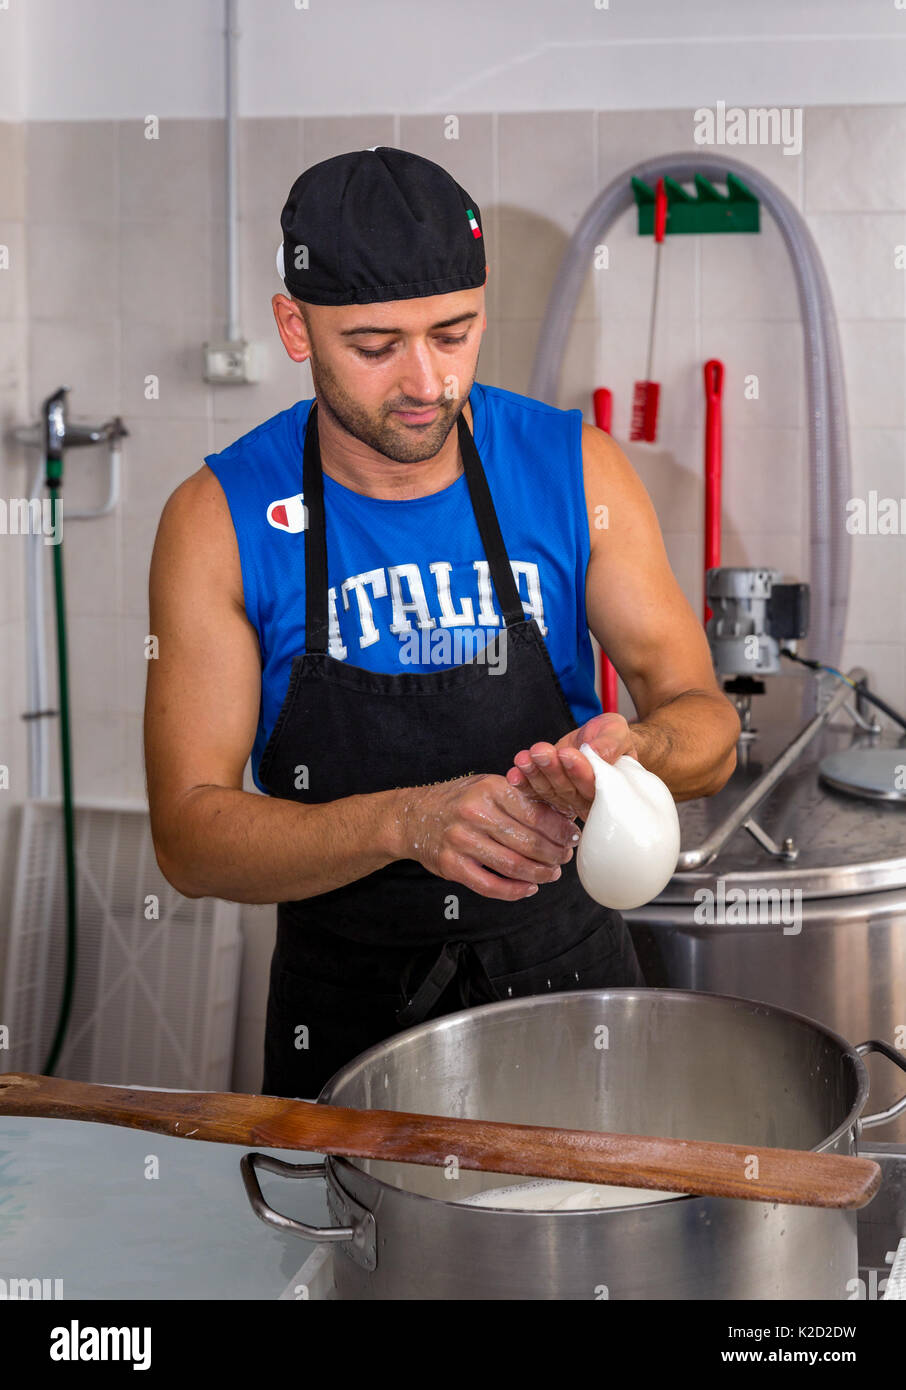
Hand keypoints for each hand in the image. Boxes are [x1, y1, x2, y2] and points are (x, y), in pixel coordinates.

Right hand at [393, 774, 580, 901]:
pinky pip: (490, 885)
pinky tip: (528, 887)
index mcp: (490, 790)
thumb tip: (562, 815)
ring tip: (551, 874)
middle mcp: (475, 814)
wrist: (413, 816)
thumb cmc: (458, 800)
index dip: (560, 830)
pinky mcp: (451, 865)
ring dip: (539, 874)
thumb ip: (520, 798)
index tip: (572, 837)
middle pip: (528, 843)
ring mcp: (461, 841)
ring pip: (513, 866)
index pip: (537, 815)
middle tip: (564, 858)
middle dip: (554, 855)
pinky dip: (514, 890)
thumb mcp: (488, 785)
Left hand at [504, 713, 642, 821]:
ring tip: (525, 758)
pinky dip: (523, 783)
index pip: (595, 788)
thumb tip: (597, 753)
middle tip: (541, 752)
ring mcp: (566, 798)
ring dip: (535, 774)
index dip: (580, 773)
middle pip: (568, 791)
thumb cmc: (611, 738)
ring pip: (549, 791)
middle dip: (553, 770)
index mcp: (611, 791)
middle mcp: (587, 800)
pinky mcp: (549, 792)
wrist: (596, 738)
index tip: (567, 755)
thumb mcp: (617, 733)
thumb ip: (611, 744)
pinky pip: (534, 792)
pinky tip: (514, 774)